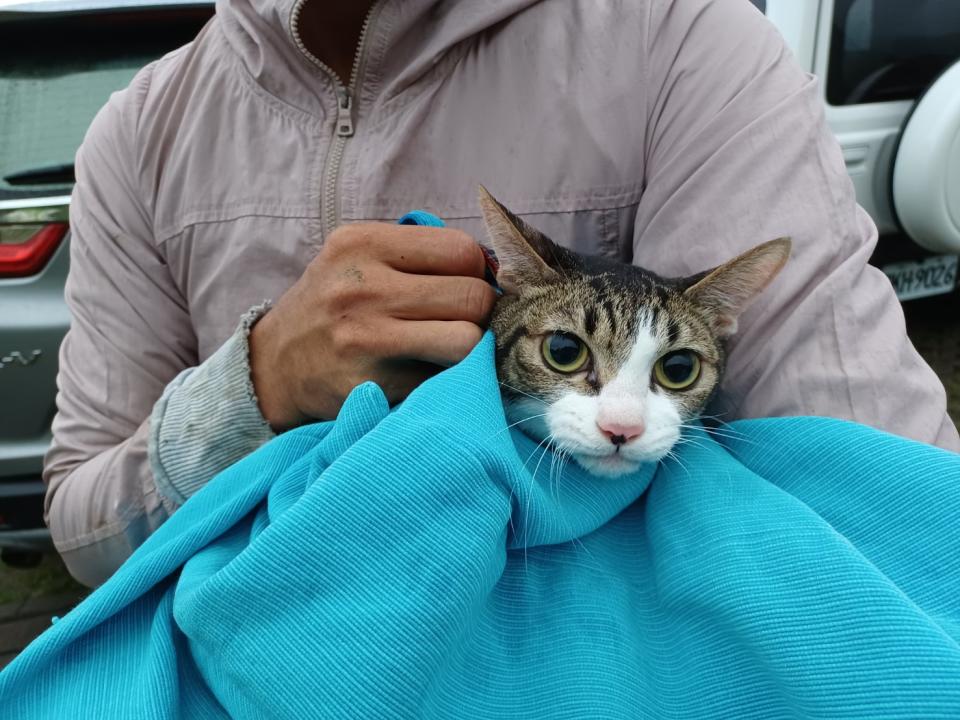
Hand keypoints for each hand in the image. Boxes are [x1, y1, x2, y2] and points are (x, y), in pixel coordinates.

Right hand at [248, 223, 496, 429]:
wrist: (274, 365)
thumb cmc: (333, 306)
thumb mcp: (358, 257)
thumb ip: (418, 253)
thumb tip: (496, 269)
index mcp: (363, 244)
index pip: (463, 251)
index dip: (475, 273)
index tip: (461, 288)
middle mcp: (362, 286)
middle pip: (473, 297)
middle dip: (479, 313)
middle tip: (460, 322)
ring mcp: (365, 339)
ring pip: (468, 342)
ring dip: (470, 350)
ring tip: (448, 348)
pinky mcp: (371, 386)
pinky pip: (442, 382)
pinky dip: (443, 380)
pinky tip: (421, 373)